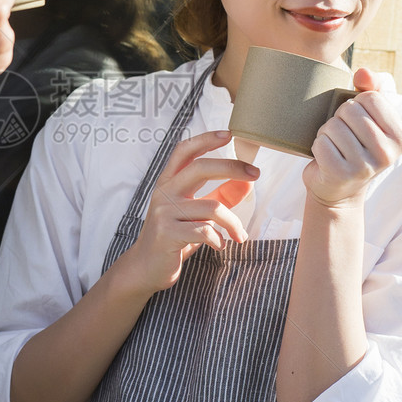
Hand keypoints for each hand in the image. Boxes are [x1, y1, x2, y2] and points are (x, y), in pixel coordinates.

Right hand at [119, 131, 259, 295]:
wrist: (146, 268)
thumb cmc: (174, 237)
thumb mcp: (195, 213)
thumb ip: (219, 196)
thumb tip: (247, 183)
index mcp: (168, 183)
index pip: (184, 152)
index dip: (205, 139)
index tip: (228, 134)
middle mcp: (164, 193)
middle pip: (200, 168)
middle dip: (231, 168)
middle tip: (254, 174)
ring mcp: (164, 213)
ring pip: (212, 207)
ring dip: (233, 222)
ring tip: (239, 235)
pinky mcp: (167, 234)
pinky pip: (204, 231)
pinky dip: (219, 239)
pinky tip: (220, 245)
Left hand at [303, 67, 401, 207]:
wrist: (339, 187)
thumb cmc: (354, 144)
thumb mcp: (369, 117)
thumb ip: (371, 88)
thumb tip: (362, 72)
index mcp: (400, 137)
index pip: (370, 98)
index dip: (355, 104)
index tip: (356, 121)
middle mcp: (387, 154)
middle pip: (350, 110)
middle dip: (338, 118)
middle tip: (342, 136)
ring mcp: (365, 166)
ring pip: (333, 126)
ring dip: (327, 133)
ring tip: (335, 147)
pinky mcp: (341, 174)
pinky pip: (320, 143)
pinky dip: (317, 146)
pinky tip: (326, 158)